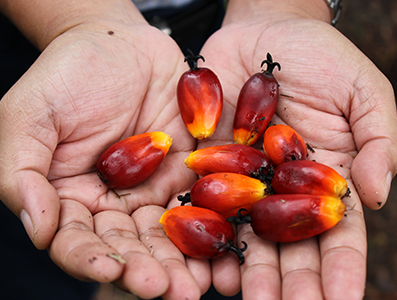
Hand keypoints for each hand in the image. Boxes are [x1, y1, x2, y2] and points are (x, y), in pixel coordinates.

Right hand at [0, 12, 213, 298]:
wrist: (120, 44)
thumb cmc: (67, 76)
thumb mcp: (28, 117)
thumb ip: (20, 173)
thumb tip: (38, 229)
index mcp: (72, 197)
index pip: (77, 240)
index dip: (92, 258)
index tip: (112, 270)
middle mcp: (114, 202)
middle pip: (129, 245)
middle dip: (147, 269)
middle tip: (167, 291)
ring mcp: (152, 189)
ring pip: (168, 234)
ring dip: (182, 261)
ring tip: (197, 285)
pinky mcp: (186, 172)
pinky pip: (201, 201)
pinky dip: (211, 225)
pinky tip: (223, 246)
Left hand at [199, 4, 396, 298]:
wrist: (263, 32)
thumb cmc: (319, 57)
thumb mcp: (363, 91)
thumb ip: (379, 141)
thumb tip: (377, 197)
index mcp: (324, 177)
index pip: (337, 232)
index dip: (341, 268)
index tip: (344, 299)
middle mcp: (283, 187)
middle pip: (290, 244)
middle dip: (292, 282)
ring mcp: (245, 179)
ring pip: (249, 234)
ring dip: (250, 270)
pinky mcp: (210, 163)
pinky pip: (208, 203)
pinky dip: (210, 233)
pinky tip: (210, 262)